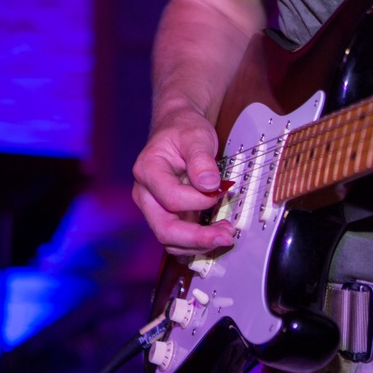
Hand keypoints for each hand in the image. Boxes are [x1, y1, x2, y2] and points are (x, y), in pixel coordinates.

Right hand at [131, 108, 236, 255]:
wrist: (178, 128)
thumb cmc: (182, 130)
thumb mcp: (195, 136)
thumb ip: (201, 160)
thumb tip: (209, 184)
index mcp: (148, 171)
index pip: (171, 198)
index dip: (199, 200)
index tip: (220, 190)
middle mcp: (146, 194)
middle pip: (165, 229)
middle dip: (197, 239)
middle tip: (225, 236)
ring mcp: (155, 207)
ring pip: (171, 240)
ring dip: (199, 244)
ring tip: (225, 234)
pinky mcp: (168, 215)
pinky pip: (179, 238)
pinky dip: (197, 242)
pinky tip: (216, 235)